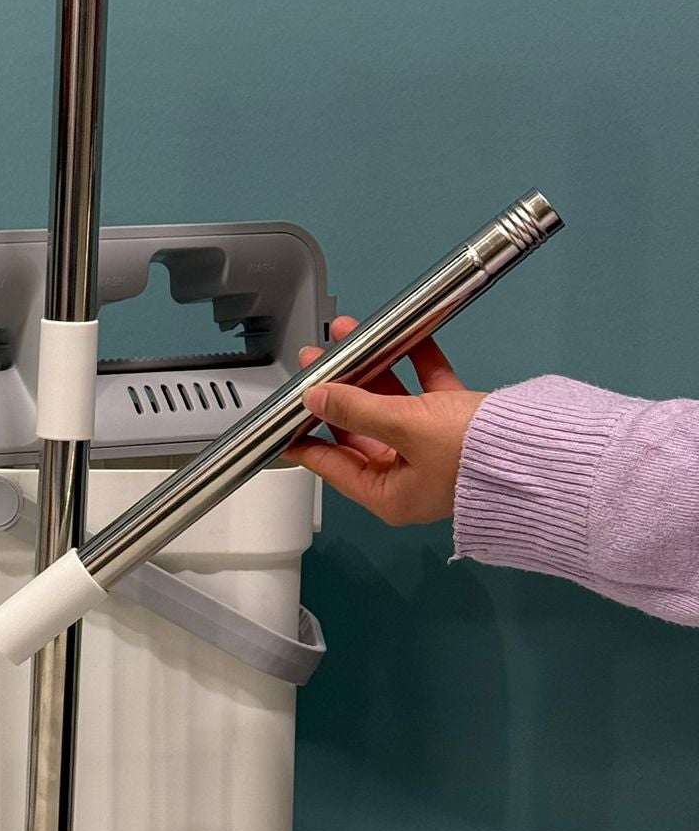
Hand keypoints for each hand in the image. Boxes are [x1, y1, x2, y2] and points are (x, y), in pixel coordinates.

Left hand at [288, 317, 486, 525]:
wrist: (550, 451)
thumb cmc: (477, 453)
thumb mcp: (406, 428)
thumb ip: (357, 409)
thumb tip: (315, 397)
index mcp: (389, 495)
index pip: (332, 465)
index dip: (304, 437)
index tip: (280, 417)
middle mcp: (408, 476)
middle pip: (359, 430)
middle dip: (337, 390)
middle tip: (315, 360)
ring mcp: (435, 449)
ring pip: (392, 405)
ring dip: (371, 369)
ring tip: (348, 335)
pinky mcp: (461, 423)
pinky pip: (428, 390)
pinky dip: (414, 363)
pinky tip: (399, 335)